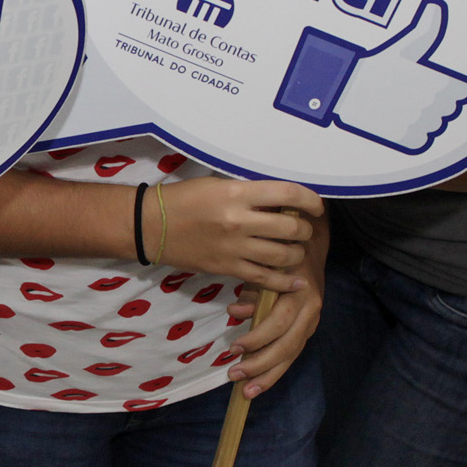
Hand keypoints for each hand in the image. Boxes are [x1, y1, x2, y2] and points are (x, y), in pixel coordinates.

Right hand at [154, 178, 320, 290]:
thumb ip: (250, 193)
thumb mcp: (218, 185)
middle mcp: (239, 221)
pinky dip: (285, 282)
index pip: (288, 194)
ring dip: (296, 253)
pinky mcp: (227, 268)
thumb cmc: (184, 198)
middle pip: (291, 228)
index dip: (310, 200)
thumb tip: (283, 201)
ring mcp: (234, 248)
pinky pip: (264, 279)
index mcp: (237, 194)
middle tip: (303, 228)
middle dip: (305, 229)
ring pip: (283, 256)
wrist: (150, 225)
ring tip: (294, 249)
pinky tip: (296, 281)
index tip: (316, 205)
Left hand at [223, 272, 319, 397]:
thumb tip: (236, 312)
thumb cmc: (280, 262)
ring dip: (268, 376)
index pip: (278, 323)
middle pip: (287, 346)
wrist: (310, 253)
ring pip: (291, 356)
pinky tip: (260, 383)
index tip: (233, 348)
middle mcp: (310, 312)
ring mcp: (312, 324)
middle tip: (234, 376)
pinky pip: (292, 354)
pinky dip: (275, 370)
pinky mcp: (308, 331)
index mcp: (300, 294)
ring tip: (247, 391)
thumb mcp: (264, 270)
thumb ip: (251, 292)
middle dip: (260, 365)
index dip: (256, 338)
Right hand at [280, 0, 466, 152]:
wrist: (345, 90)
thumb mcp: (403, 46)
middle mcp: (435, 104)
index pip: (461, 93)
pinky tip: (398, 121)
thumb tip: (435, 7)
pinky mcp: (408, 139)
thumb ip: (426, 30)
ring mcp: (422, 123)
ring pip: (434, 126)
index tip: (428, 85)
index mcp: (440, 81)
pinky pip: (422, 140)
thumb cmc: (375, 66)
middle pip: (448, 110)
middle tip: (410, 94)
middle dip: (433, 104)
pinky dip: (412, 135)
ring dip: (423, 120)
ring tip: (402, 107)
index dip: (446, 89)